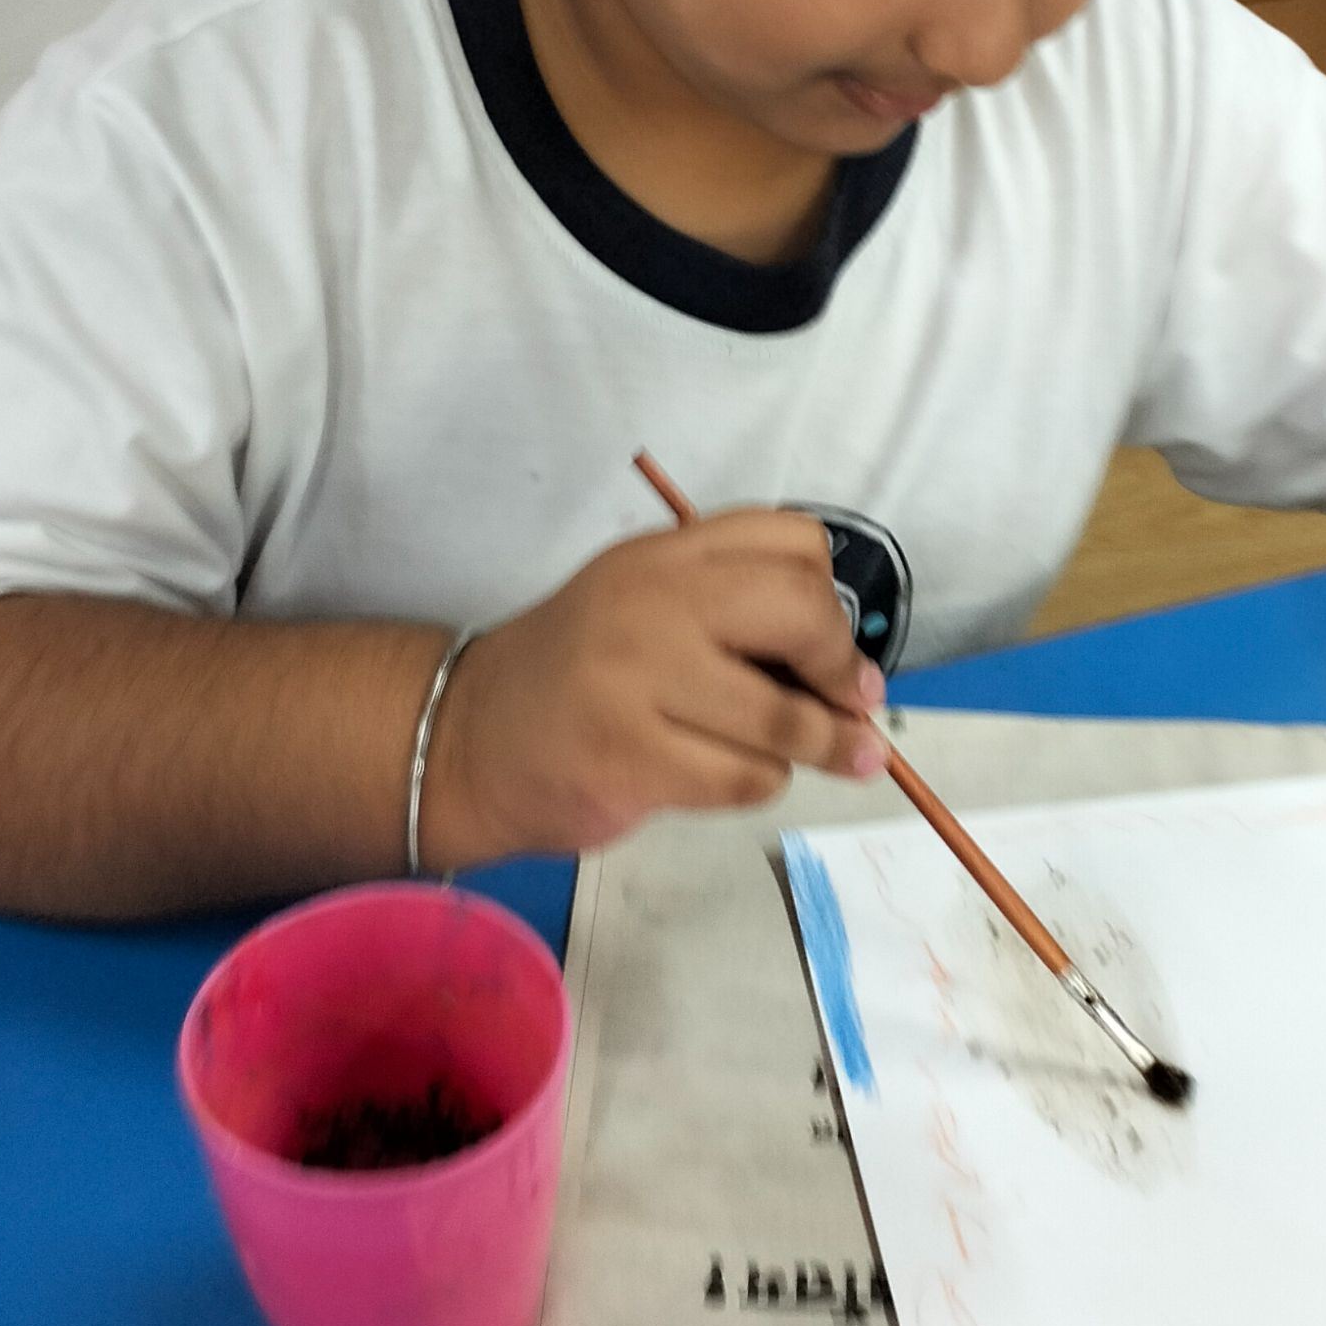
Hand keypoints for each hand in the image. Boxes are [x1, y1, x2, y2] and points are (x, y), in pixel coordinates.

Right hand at [416, 511, 885, 865]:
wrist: (470, 738)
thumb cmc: (583, 674)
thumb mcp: (647, 605)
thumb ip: (736, 611)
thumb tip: (853, 672)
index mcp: (664, 554)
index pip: (791, 541)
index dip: (832, 599)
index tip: (837, 648)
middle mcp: (650, 602)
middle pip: (801, 614)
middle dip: (842, 671)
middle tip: (854, 707)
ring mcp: (636, 680)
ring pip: (782, 718)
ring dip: (813, 746)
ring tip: (814, 755)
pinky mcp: (629, 759)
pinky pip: (745, 778)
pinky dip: (759, 784)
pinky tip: (729, 775)